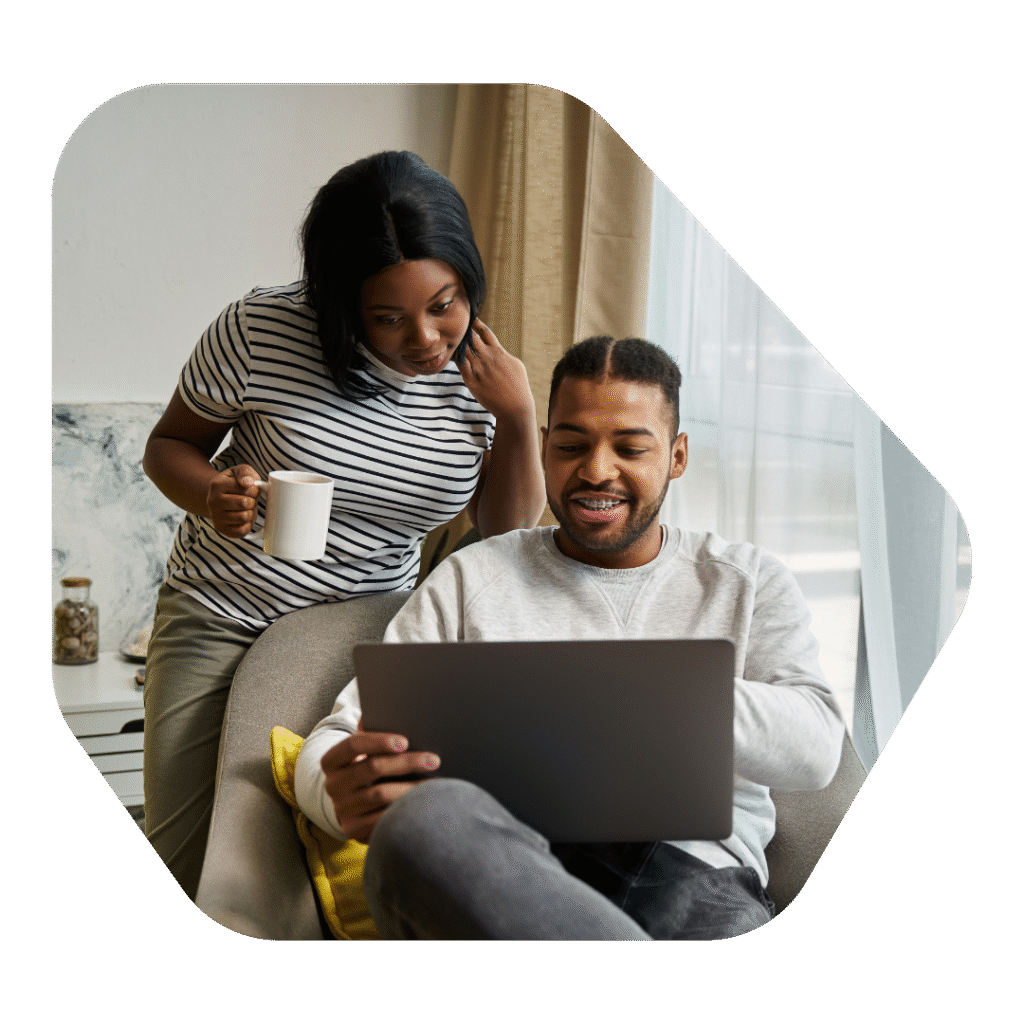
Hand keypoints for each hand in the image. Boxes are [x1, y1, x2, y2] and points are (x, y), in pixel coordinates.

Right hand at [206, 464, 261, 537]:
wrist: (220, 497)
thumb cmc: (234, 484)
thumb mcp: (239, 471)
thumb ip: (245, 472)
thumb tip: (248, 483)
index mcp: (217, 484)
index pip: (246, 488)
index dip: (254, 489)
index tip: (250, 489)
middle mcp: (213, 501)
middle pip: (245, 503)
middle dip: (252, 501)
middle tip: (248, 499)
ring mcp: (215, 517)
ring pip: (244, 517)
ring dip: (250, 513)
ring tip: (244, 508)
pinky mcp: (222, 530)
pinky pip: (242, 531)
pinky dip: (247, 525)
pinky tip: (242, 518)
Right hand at [320, 730, 440, 842]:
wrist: (351, 806)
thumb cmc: (366, 769)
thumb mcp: (363, 752)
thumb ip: (371, 732)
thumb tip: (392, 709)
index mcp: (331, 761)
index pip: (352, 744)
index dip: (378, 740)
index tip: (405, 740)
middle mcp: (332, 785)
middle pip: (372, 768)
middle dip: (406, 762)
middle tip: (433, 760)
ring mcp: (342, 809)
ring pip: (381, 794)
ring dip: (411, 787)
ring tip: (435, 782)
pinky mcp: (354, 829)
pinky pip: (383, 819)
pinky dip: (405, 809)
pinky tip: (422, 802)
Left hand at [457, 319, 535, 422]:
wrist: (515, 407)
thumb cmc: (519, 386)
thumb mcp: (516, 365)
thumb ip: (504, 354)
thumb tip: (496, 348)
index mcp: (499, 352)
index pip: (485, 331)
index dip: (476, 324)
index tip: (470, 319)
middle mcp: (487, 358)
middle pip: (471, 338)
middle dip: (464, 332)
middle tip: (455, 326)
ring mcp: (479, 369)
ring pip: (463, 350)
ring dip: (457, 344)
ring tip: (450, 339)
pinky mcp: (472, 381)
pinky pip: (459, 365)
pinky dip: (455, 358)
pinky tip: (450, 354)